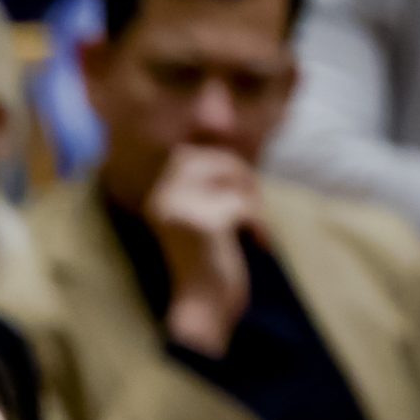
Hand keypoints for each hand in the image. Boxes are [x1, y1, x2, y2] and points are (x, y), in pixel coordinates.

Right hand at [146, 145, 264, 358]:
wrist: (205, 309)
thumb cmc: (213, 262)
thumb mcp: (209, 212)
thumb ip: (214, 176)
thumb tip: (219, 110)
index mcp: (160, 195)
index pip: (191, 151)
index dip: (221, 156)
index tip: (235, 180)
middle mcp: (163, 198)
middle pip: (217, 158)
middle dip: (242, 179)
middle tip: (249, 212)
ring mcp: (180, 209)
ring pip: (235, 179)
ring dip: (254, 203)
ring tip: (250, 230)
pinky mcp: (202, 224)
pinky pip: (245, 205)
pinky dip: (259, 225)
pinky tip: (255, 244)